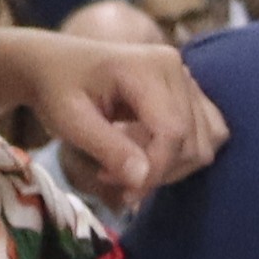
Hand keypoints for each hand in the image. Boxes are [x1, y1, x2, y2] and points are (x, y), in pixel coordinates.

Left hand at [0, 26, 223, 206]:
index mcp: (148, 67)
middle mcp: (176, 68)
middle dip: (156, 171)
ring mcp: (186, 80)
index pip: (173, 131)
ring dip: (169, 167)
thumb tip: (142, 180)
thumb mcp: (70, 120)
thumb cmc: (56, 88)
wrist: (52, 64)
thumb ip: (107, 148)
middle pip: (192, 142)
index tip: (125, 193)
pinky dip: (179, 156)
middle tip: (111, 177)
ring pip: (204, 143)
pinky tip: (144, 153)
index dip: (155, 170)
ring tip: (124, 164)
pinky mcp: (189, 94)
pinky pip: (206, 135)